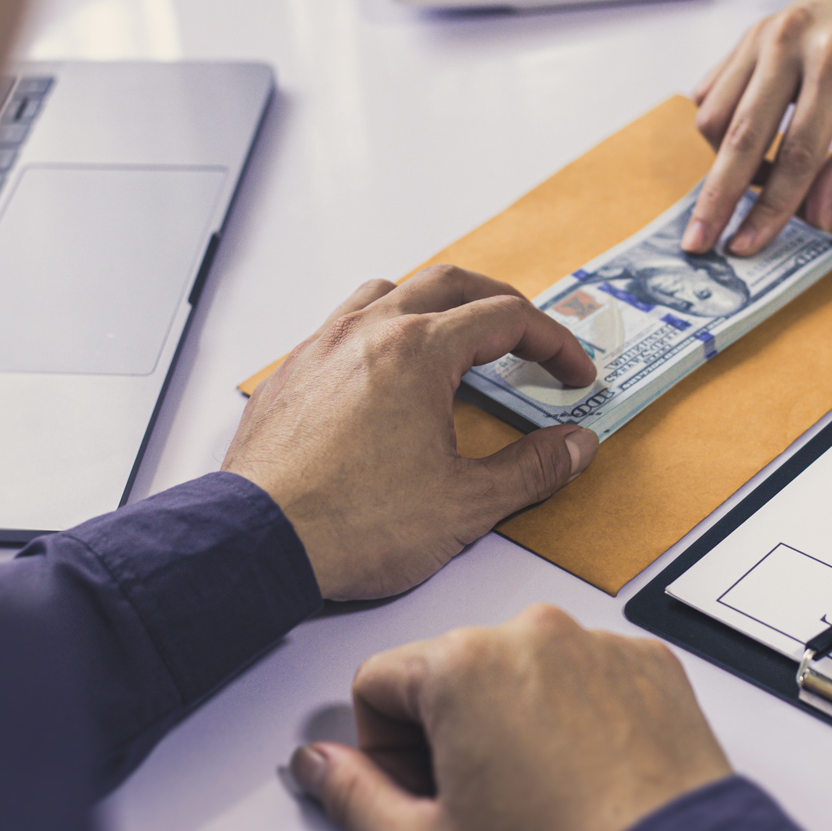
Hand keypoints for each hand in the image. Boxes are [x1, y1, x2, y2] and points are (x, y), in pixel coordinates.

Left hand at [222, 266, 598, 600]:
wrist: (258, 546)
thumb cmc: (349, 525)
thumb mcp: (465, 504)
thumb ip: (531, 469)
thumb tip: (574, 447)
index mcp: (418, 351)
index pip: (505, 319)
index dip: (552, 342)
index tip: (571, 372)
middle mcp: (366, 332)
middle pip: (450, 284)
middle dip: (499, 304)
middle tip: (527, 337)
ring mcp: (321, 349)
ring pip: (387, 293)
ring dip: (432, 306)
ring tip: (455, 339)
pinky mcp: (289, 376)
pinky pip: (340, 327)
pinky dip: (378, 333)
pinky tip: (385, 375)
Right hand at [289, 604, 731, 830]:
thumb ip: (354, 797)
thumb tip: (322, 766)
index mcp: (465, 664)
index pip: (377, 682)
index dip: (382, 749)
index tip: (415, 789)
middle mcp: (534, 634)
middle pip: (452, 672)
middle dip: (450, 734)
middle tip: (476, 802)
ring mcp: (599, 645)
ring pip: (523, 672)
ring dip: (515, 723)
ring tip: (540, 796)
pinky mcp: (650, 666)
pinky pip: (588, 675)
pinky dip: (579, 717)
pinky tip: (585, 779)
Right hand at [683, 0, 831, 256]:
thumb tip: (816, 219)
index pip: (796, 153)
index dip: (771, 208)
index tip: (748, 247)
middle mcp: (789, 42)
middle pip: (740, 138)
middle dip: (718, 198)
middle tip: (699, 242)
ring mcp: (761, 35)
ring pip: (715, 117)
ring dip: (727, 163)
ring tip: (762, 183)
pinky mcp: (746, 35)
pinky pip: (713, 93)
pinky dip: (722, 129)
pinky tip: (754, 143)